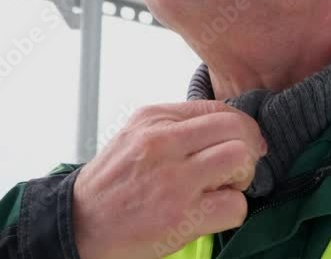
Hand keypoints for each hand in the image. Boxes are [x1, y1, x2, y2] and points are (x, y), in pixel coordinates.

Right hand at [73, 100, 266, 258]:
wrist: (81, 223)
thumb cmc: (112, 183)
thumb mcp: (134, 136)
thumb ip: (175, 127)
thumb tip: (227, 128)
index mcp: (154, 118)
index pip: (219, 108)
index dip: (242, 127)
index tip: (245, 143)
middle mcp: (163, 142)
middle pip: (236, 128)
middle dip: (250, 148)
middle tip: (240, 167)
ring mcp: (173, 179)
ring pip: (241, 159)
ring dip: (243, 178)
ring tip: (224, 189)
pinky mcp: (181, 216)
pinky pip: (236, 205)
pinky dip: (232, 210)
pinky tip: (212, 212)